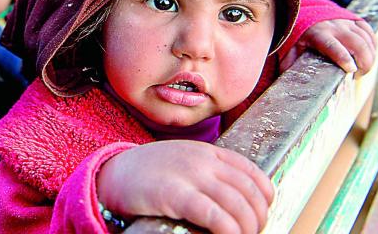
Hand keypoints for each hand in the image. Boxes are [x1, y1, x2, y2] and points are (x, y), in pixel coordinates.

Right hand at [97, 140, 273, 233]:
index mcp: (209, 152)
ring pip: (238, 206)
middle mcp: (203, 161)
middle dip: (258, 218)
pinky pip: (215, 216)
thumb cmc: (149, 174)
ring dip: (247, 228)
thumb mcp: (184, 162)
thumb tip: (238, 198)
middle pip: (249, 193)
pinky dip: (228, 230)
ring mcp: (189, 176)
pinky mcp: (175, 194)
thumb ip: (210, 171)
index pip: (253, 173)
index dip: (265, 198)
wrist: (112, 174)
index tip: (261, 214)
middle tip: (252, 232)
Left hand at [280, 19, 376, 75]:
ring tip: (363, 70)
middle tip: (359, 75)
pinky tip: (369, 55)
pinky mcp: (353, 19)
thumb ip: (289, 65)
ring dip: (370, 55)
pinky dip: (372, 44)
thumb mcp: (290, 50)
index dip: (343, 58)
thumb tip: (288, 82)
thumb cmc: (296, 37)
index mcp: (317, 34)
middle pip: (357, 43)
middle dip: (365, 61)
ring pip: (365, 38)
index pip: (332, 46)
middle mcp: (333, 26)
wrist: (304, 14)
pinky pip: (368, 31)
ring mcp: (345, 21)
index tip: (352, 70)